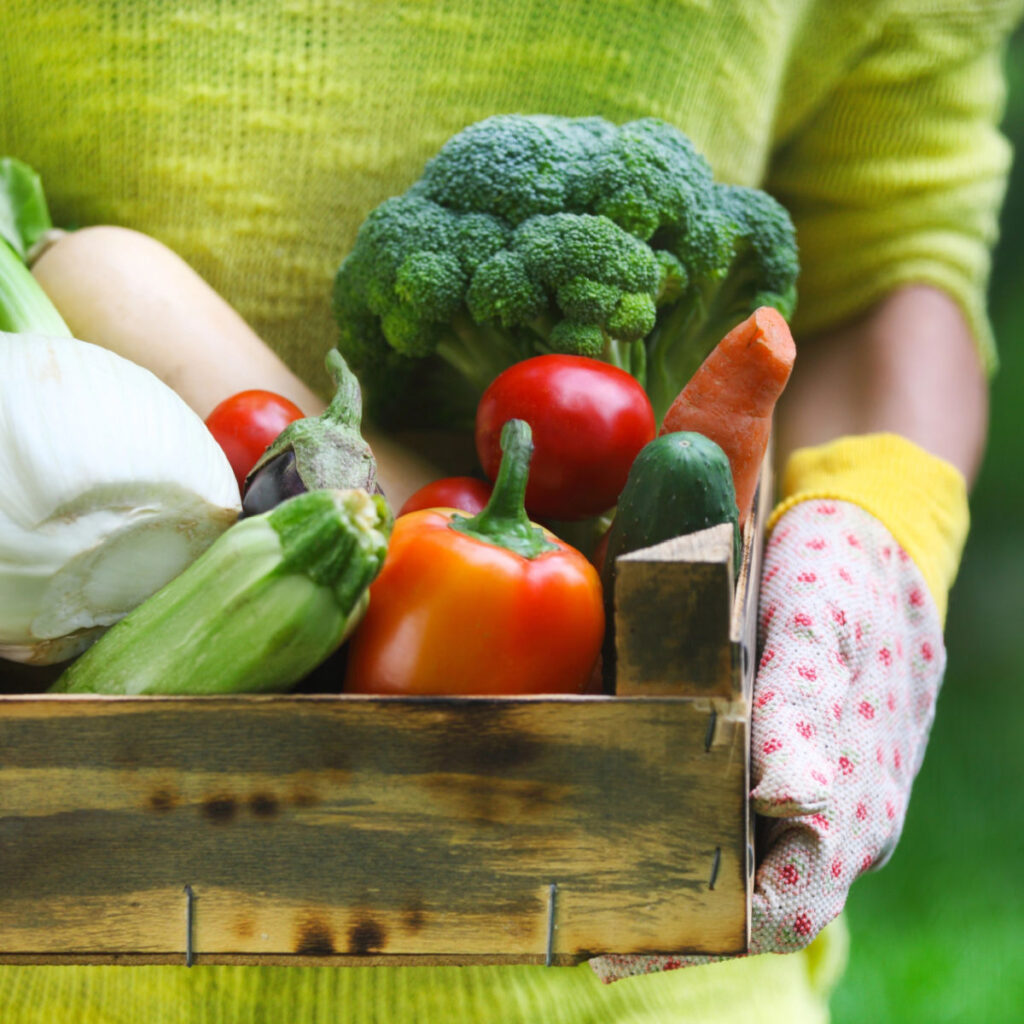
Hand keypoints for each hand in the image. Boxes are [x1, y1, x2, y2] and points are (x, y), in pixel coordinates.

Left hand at [590, 495, 946, 982]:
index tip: (622, 944)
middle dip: (675, 921)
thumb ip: (803, 706)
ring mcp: (814, 792)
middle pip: (754, 902)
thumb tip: (784, 796)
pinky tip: (631, 822)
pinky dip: (690, 835)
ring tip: (592, 888)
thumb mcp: (823, 624)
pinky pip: (742, 818)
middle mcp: (836, 816)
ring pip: (746, 865)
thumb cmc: (845, 579)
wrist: (874, 540)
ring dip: (678, 885)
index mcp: (853, 802)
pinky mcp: (789, 762)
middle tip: (585, 921)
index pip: (782, 909)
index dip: (705, 937)